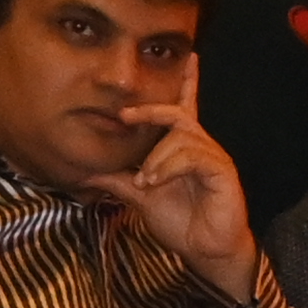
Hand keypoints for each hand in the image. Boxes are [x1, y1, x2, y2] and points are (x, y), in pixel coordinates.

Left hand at [97, 75, 260, 301]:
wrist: (205, 250)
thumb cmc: (180, 221)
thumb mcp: (141, 198)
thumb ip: (118, 181)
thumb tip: (86, 173)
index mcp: (184, 148)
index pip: (186, 107)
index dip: (190, 81)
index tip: (190, 57)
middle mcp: (201, 146)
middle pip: (177, 113)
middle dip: (150, 111)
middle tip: (124, 116)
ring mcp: (213, 157)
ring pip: (180, 137)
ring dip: (156, 157)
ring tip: (146, 181)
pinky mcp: (222, 171)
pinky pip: (192, 156)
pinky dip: (169, 166)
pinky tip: (156, 181)